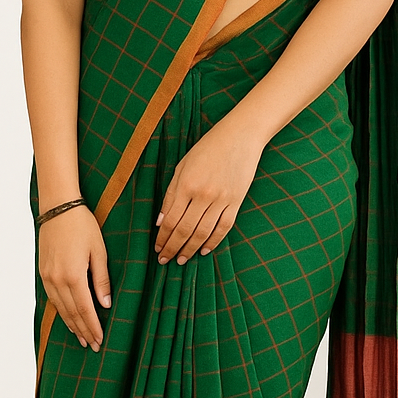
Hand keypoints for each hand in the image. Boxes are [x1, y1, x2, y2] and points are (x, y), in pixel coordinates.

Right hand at [39, 206, 110, 350]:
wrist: (58, 208)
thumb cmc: (82, 225)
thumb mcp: (99, 251)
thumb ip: (101, 280)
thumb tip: (105, 304)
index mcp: (73, 276)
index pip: (85, 310)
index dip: (93, 327)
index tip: (100, 340)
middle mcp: (57, 280)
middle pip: (72, 313)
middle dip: (83, 331)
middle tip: (92, 346)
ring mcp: (47, 277)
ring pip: (61, 308)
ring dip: (71, 325)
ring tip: (82, 338)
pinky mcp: (43, 272)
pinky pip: (53, 299)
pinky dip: (62, 312)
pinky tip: (68, 318)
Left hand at [155, 121, 263, 265]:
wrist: (240, 136)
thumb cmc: (207, 148)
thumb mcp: (182, 166)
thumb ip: (171, 194)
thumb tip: (160, 221)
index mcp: (186, 184)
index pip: (170, 220)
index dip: (162, 238)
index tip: (157, 249)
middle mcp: (203, 195)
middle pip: (184, 230)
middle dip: (173, 248)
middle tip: (165, 261)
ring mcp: (221, 199)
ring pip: (203, 233)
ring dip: (190, 249)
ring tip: (182, 260)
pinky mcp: (236, 201)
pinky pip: (224, 228)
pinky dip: (213, 242)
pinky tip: (204, 250)